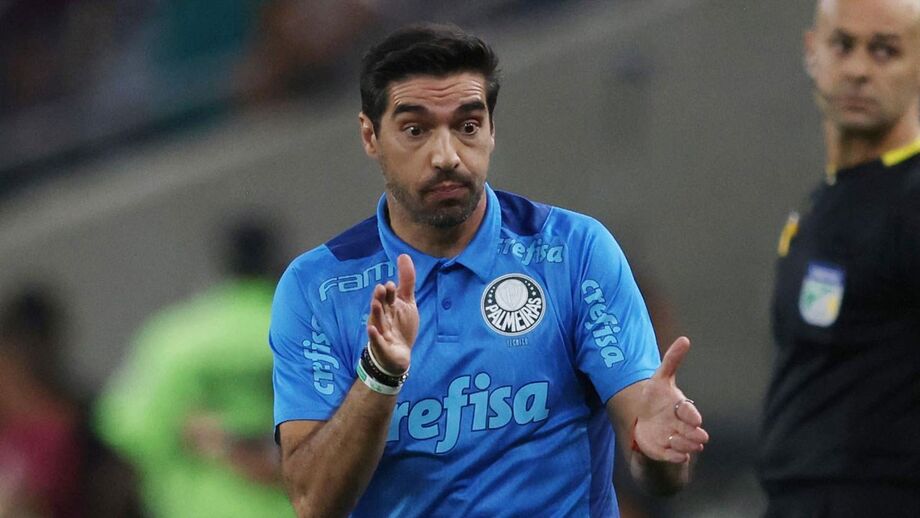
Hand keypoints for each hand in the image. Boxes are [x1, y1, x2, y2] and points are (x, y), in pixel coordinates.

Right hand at [366, 254, 417, 373]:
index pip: (389, 296)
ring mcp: (381, 331)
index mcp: (389, 306)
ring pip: (377, 321)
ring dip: (376, 313)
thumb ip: (407, 280)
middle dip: (380, 299)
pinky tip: (371, 330)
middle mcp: (382, 317)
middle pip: (380, 306)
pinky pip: (376, 341)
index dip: (390, 291)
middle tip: (381, 289)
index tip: (391, 284)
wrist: (398, 354)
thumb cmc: (401, 325)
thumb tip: (403, 255)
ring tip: (375, 304)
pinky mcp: (381, 346)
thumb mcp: (407, 302)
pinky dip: (374, 336)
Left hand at [633, 337, 708, 462]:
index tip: (695, 420)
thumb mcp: (660, 378)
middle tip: (690, 434)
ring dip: (683, 445)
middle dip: (693, 435)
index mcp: (682, 408)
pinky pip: (675, 457)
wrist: (645, 420)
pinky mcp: (667, 451)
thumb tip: (685, 339)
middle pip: (694, 433)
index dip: (693, 416)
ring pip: (687, 447)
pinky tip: (672, 453)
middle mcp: (682, 426)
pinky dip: (675, 457)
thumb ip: (672, 360)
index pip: (691, 413)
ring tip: (672, 439)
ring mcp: (676, 439)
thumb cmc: (656, 398)